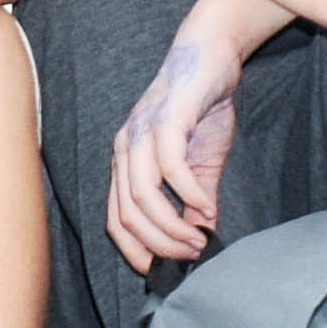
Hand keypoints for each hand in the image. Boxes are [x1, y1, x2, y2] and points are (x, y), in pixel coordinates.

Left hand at [106, 18, 240, 270]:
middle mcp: (125, 148)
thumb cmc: (202, 108)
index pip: (115, 220)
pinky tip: (206, 207)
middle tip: (192, 255)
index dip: (136, 250)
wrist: (211, 55)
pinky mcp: (166, 118)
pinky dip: (187, 193)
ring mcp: (142, 132)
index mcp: (126, 161)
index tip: (164, 271)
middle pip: (126, 215)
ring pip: (141, 194)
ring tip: (199, 239)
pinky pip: (168, 165)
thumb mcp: (200, 163)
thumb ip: (197, 198)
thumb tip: (201, 231)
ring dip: (171, 225)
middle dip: (159, 245)